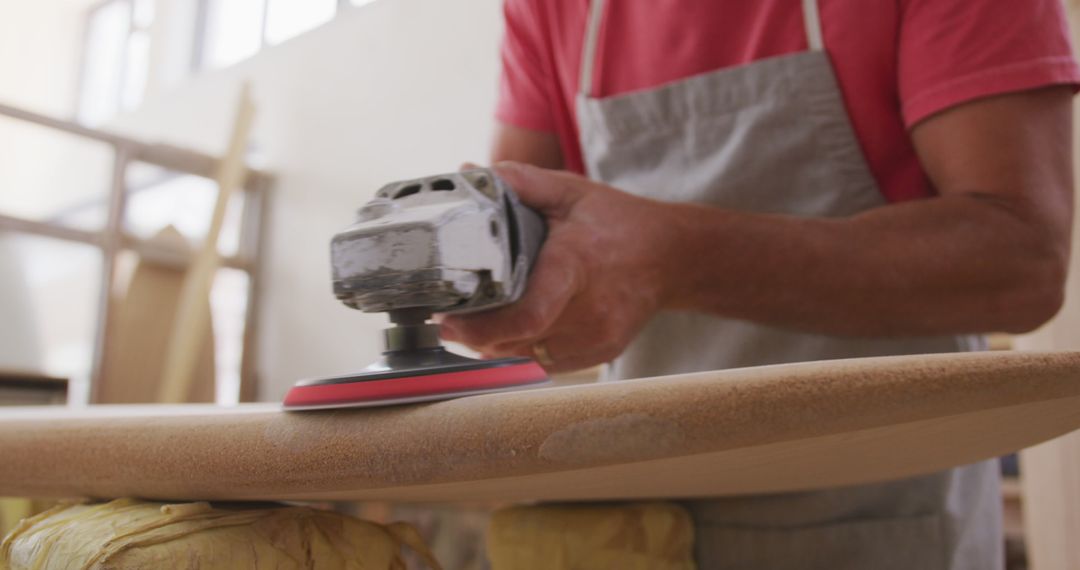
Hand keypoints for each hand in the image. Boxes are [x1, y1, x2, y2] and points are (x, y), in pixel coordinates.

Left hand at [439, 162, 675, 371]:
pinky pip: (545, 363)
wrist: (673, 257)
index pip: (526, 315)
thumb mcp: (570, 192)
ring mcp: (595, 338)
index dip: (480, 327)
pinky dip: (522, 349)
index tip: (448, 317)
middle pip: (515, 340)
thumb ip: (520, 182)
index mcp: (575, 267)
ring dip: (495, 343)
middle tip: (448, 319)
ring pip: (526, 356)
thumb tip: (467, 171)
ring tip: (474, 323)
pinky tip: (511, 330)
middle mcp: (588, 310)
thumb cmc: (618, 222)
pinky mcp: (599, 353)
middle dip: (474, 334)